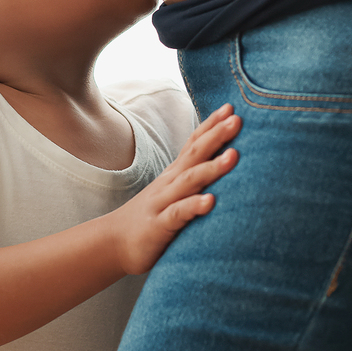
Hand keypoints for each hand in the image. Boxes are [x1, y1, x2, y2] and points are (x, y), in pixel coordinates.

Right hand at [107, 104, 240, 275]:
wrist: (114, 242)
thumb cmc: (151, 217)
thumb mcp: (173, 192)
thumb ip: (193, 178)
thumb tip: (222, 164)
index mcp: (175, 174)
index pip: (194, 143)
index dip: (211, 125)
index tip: (231, 107)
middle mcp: (170, 183)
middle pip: (194, 154)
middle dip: (216, 136)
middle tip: (237, 120)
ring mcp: (163, 202)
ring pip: (189, 181)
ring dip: (212, 167)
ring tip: (233, 156)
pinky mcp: (159, 226)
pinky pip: (178, 214)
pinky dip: (194, 206)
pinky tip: (211, 202)